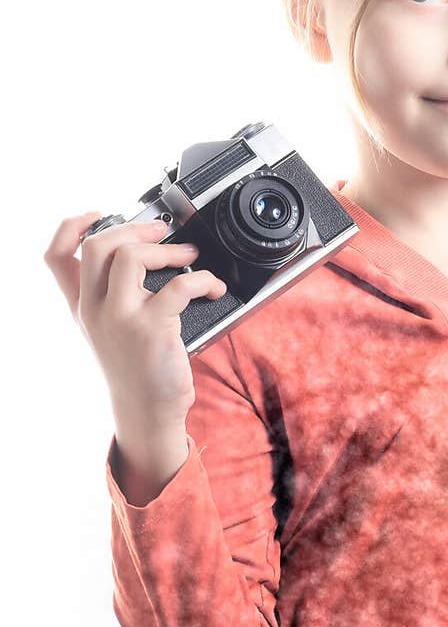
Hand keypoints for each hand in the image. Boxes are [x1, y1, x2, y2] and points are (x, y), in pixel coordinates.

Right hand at [43, 209, 226, 426]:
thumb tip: (140, 253)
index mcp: (82, 307)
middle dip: (133, 227)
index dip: (72, 226)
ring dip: (168, 249)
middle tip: (161, 232)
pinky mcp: (152, 329)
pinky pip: (180, 285)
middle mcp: (94, 310)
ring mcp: (121, 318)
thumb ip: (110, 296)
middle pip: (96, 246)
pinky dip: (204, 279)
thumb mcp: (108, 332)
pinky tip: (213, 287)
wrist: (147, 412)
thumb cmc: (137, 368)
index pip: (56, 257)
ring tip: (189, 256)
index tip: (97, 214)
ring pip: (131, 256)